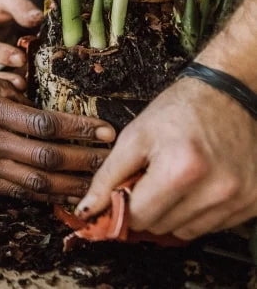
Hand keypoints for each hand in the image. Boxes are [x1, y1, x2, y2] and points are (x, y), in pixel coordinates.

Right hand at [0, 71, 114, 202]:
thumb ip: (0, 86)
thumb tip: (30, 94)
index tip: (103, 129)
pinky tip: (64, 195)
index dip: (77, 128)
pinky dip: (44, 196)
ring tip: (98, 183)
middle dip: (85, 159)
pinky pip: (18, 193)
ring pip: (37, 181)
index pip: (43, 122)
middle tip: (112, 158)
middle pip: (47, 156)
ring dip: (72, 184)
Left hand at [74, 77, 256, 239]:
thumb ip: (109, 175)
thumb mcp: (135, 135)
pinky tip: (195, 185)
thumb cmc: (179, 110)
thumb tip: (88, 209)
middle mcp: (215, 190)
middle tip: (148, 179)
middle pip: (161, 227)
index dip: (122, 206)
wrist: (226, 95)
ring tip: (173, 179)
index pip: (139, 216)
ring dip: (171, 212)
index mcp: (182, 170)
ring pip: (186, 232)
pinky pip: (212, 227)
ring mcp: (238, 200)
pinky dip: (196, 212)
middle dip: (146, 207)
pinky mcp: (252, 204)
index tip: (118, 197)